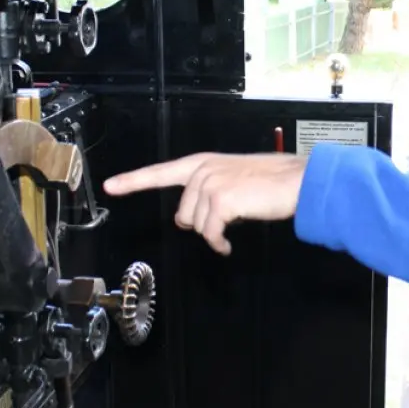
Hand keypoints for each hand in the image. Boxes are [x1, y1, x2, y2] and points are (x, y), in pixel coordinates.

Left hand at [103, 152, 307, 254]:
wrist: (297, 181)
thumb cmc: (272, 181)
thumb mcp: (233, 176)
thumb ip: (208, 189)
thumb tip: (190, 218)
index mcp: (203, 162)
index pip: (162, 172)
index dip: (134, 180)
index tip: (111, 185)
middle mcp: (202, 170)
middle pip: (183, 213)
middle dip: (200, 224)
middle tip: (224, 219)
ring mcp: (210, 184)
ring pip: (195, 226)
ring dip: (213, 234)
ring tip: (232, 228)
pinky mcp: (221, 201)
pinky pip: (209, 234)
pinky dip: (219, 244)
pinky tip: (228, 245)